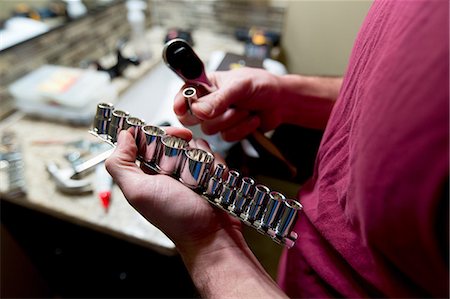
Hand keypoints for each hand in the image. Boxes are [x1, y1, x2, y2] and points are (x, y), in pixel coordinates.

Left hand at [105, 127, 240, 248]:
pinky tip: (212, 179)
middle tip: (187, 162)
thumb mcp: (138, 192)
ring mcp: (189, 171)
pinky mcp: (208, 173)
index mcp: (145, 171)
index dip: (156, 132)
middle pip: (174, 137)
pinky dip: (215, 164)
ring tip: (201, 178)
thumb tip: (122, 136)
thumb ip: (121, 164)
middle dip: (183, 145)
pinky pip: (213, 156)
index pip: (146, 137)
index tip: (168, 134)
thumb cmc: (176, 218)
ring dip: (201, 157)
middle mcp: (166, 170)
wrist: (211, 236)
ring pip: (196, 145)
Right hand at [174, 67, 283, 141]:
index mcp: (207, 85)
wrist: (282, 102)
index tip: (181, 108)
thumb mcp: (240, 86)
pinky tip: (251, 119)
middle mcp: (209, 102)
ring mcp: (218, 118)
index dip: (180, 101)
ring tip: (246, 109)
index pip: (184, 93)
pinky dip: (242, 129)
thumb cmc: (262, 86)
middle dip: (211, 115)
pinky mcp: (229, 130)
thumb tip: (199, 110)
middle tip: (225, 108)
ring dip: (232, 120)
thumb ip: (219, 98)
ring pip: (210, 129)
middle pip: (190, 117)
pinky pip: (226, 137)